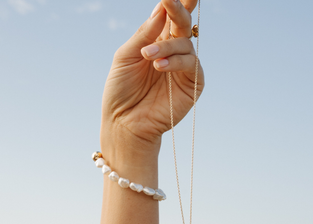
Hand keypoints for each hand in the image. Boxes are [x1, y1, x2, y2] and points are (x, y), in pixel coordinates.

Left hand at [100, 0, 204, 165]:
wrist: (124, 123)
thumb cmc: (121, 91)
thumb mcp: (125, 57)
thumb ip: (144, 34)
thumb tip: (161, 9)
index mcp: (155, 42)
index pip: (168, 16)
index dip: (173, 3)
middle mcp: (171, 52)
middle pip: (182, 24)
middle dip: (179, 10)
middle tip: (170, 0)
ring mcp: (183, 68)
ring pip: (185, 43)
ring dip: (167, 46)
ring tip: (148, 57)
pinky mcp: (192, 85)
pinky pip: (191, 64)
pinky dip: (176, 62)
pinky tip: (159, 67)